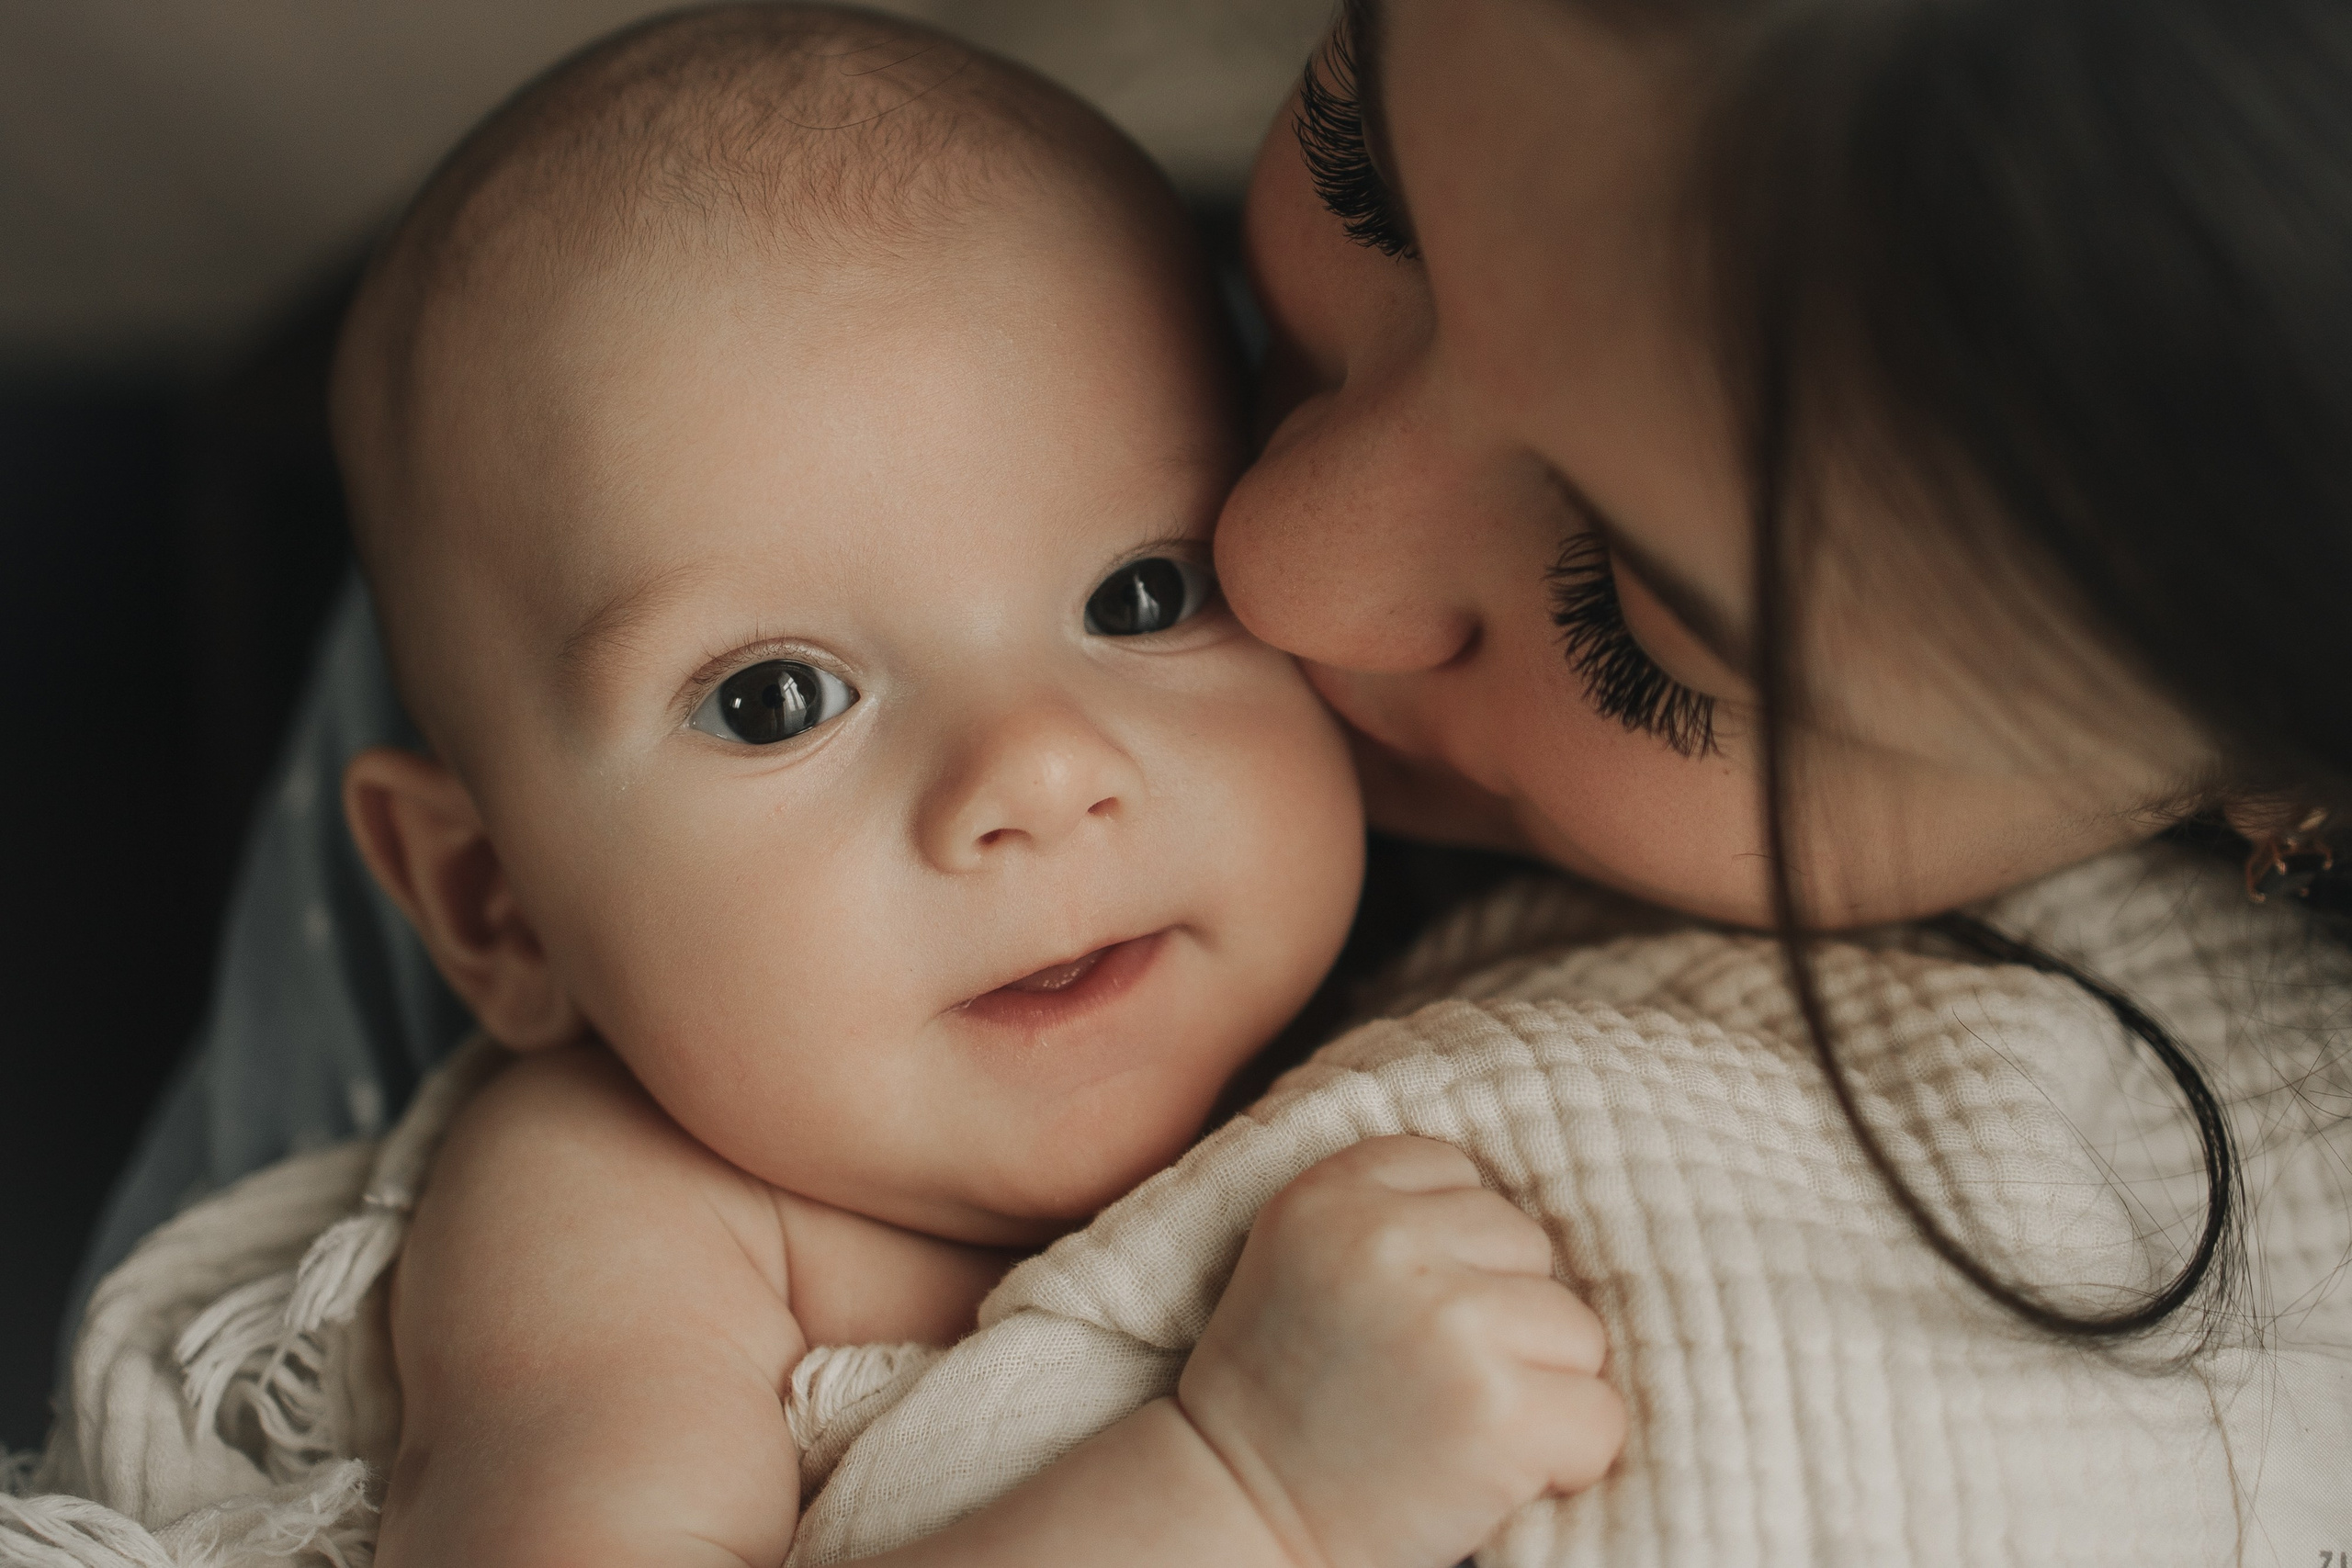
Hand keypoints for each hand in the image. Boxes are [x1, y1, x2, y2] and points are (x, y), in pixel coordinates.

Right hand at [1177, 1136, 1623, 1567]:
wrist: (1240, 1514)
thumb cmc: (1285, 1398)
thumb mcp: (1304, 1257)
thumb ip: (1388, 1212)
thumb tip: (1531, 1218)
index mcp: (1332, 1194)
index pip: (1458, 1175)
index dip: (1454, 1252)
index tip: (1409, 1312)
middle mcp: (1387, 1241)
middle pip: (1527, 1246)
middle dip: (1501, 1315)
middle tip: (1431, 1380)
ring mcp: (1449, 1321)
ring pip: (1575, 1329)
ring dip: (1539, 1384)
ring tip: (1457, 1425)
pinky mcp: (1498, 1410)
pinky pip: (1600, 1415)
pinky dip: (1569, 1457)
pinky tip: (1496, 1471)